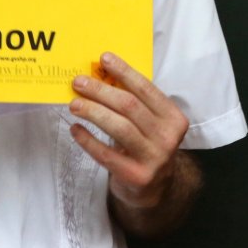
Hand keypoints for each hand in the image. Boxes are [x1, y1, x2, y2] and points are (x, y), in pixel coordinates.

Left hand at [69, 52, 188, 208]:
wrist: (155, 188)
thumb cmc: (146, 145)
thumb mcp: (150, 122)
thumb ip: (134, 102)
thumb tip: (101, 74)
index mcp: (173, 118)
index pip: (146, 89)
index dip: (124, 72)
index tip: (104, 59)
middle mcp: (168, 137)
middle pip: (129, 106)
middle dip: (101, 91)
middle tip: (79, 82)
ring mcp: (154, 158)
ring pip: (119, 127)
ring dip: (93, 112)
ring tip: (74, 104)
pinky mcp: (136, 176)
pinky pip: (107, 155)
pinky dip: (88, 140)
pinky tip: (75, 129)